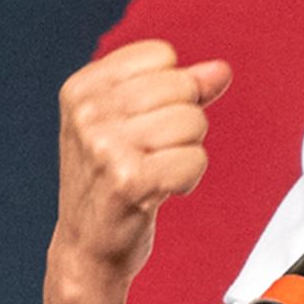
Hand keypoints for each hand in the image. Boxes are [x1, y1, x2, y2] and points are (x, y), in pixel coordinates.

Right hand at [40, 39, 231, 303]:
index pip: (162, 55)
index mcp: (82, 88)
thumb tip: (221, 70)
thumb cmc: (109, 182)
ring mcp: (104, 146)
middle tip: (151, 153)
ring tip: (153, 173)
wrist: (86, 248)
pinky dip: (187, 179)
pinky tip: (158, 191)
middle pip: (181, 87)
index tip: (142, 123)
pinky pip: (195, 160)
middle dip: (183, 124)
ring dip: (185, 153)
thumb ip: (178, 89)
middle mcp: (88, 112)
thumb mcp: (130, 124)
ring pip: (193, 123)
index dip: (169, 91)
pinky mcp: (128, 181)